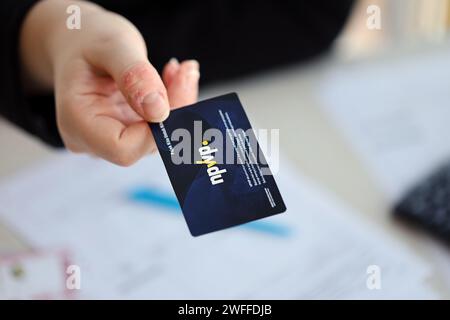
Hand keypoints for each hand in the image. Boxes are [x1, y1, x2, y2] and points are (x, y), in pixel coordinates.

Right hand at [20, 0, 199, 165]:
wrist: (80, 40)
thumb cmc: (89, 40)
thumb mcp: (111, 45)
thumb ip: (133, 74)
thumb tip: (159, 111)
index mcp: (75, 122)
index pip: (123, 149)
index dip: (156, 131)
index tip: (175, 91)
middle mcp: (91, 139)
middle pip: (144, 144)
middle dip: (174, 110)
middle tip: (187, 72)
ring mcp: (110, 139)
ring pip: (157, 138)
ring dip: (177, 105)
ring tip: (180, 70)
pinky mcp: (127, 133)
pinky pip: (158, 128)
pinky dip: (173, 104)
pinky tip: (173, 77)